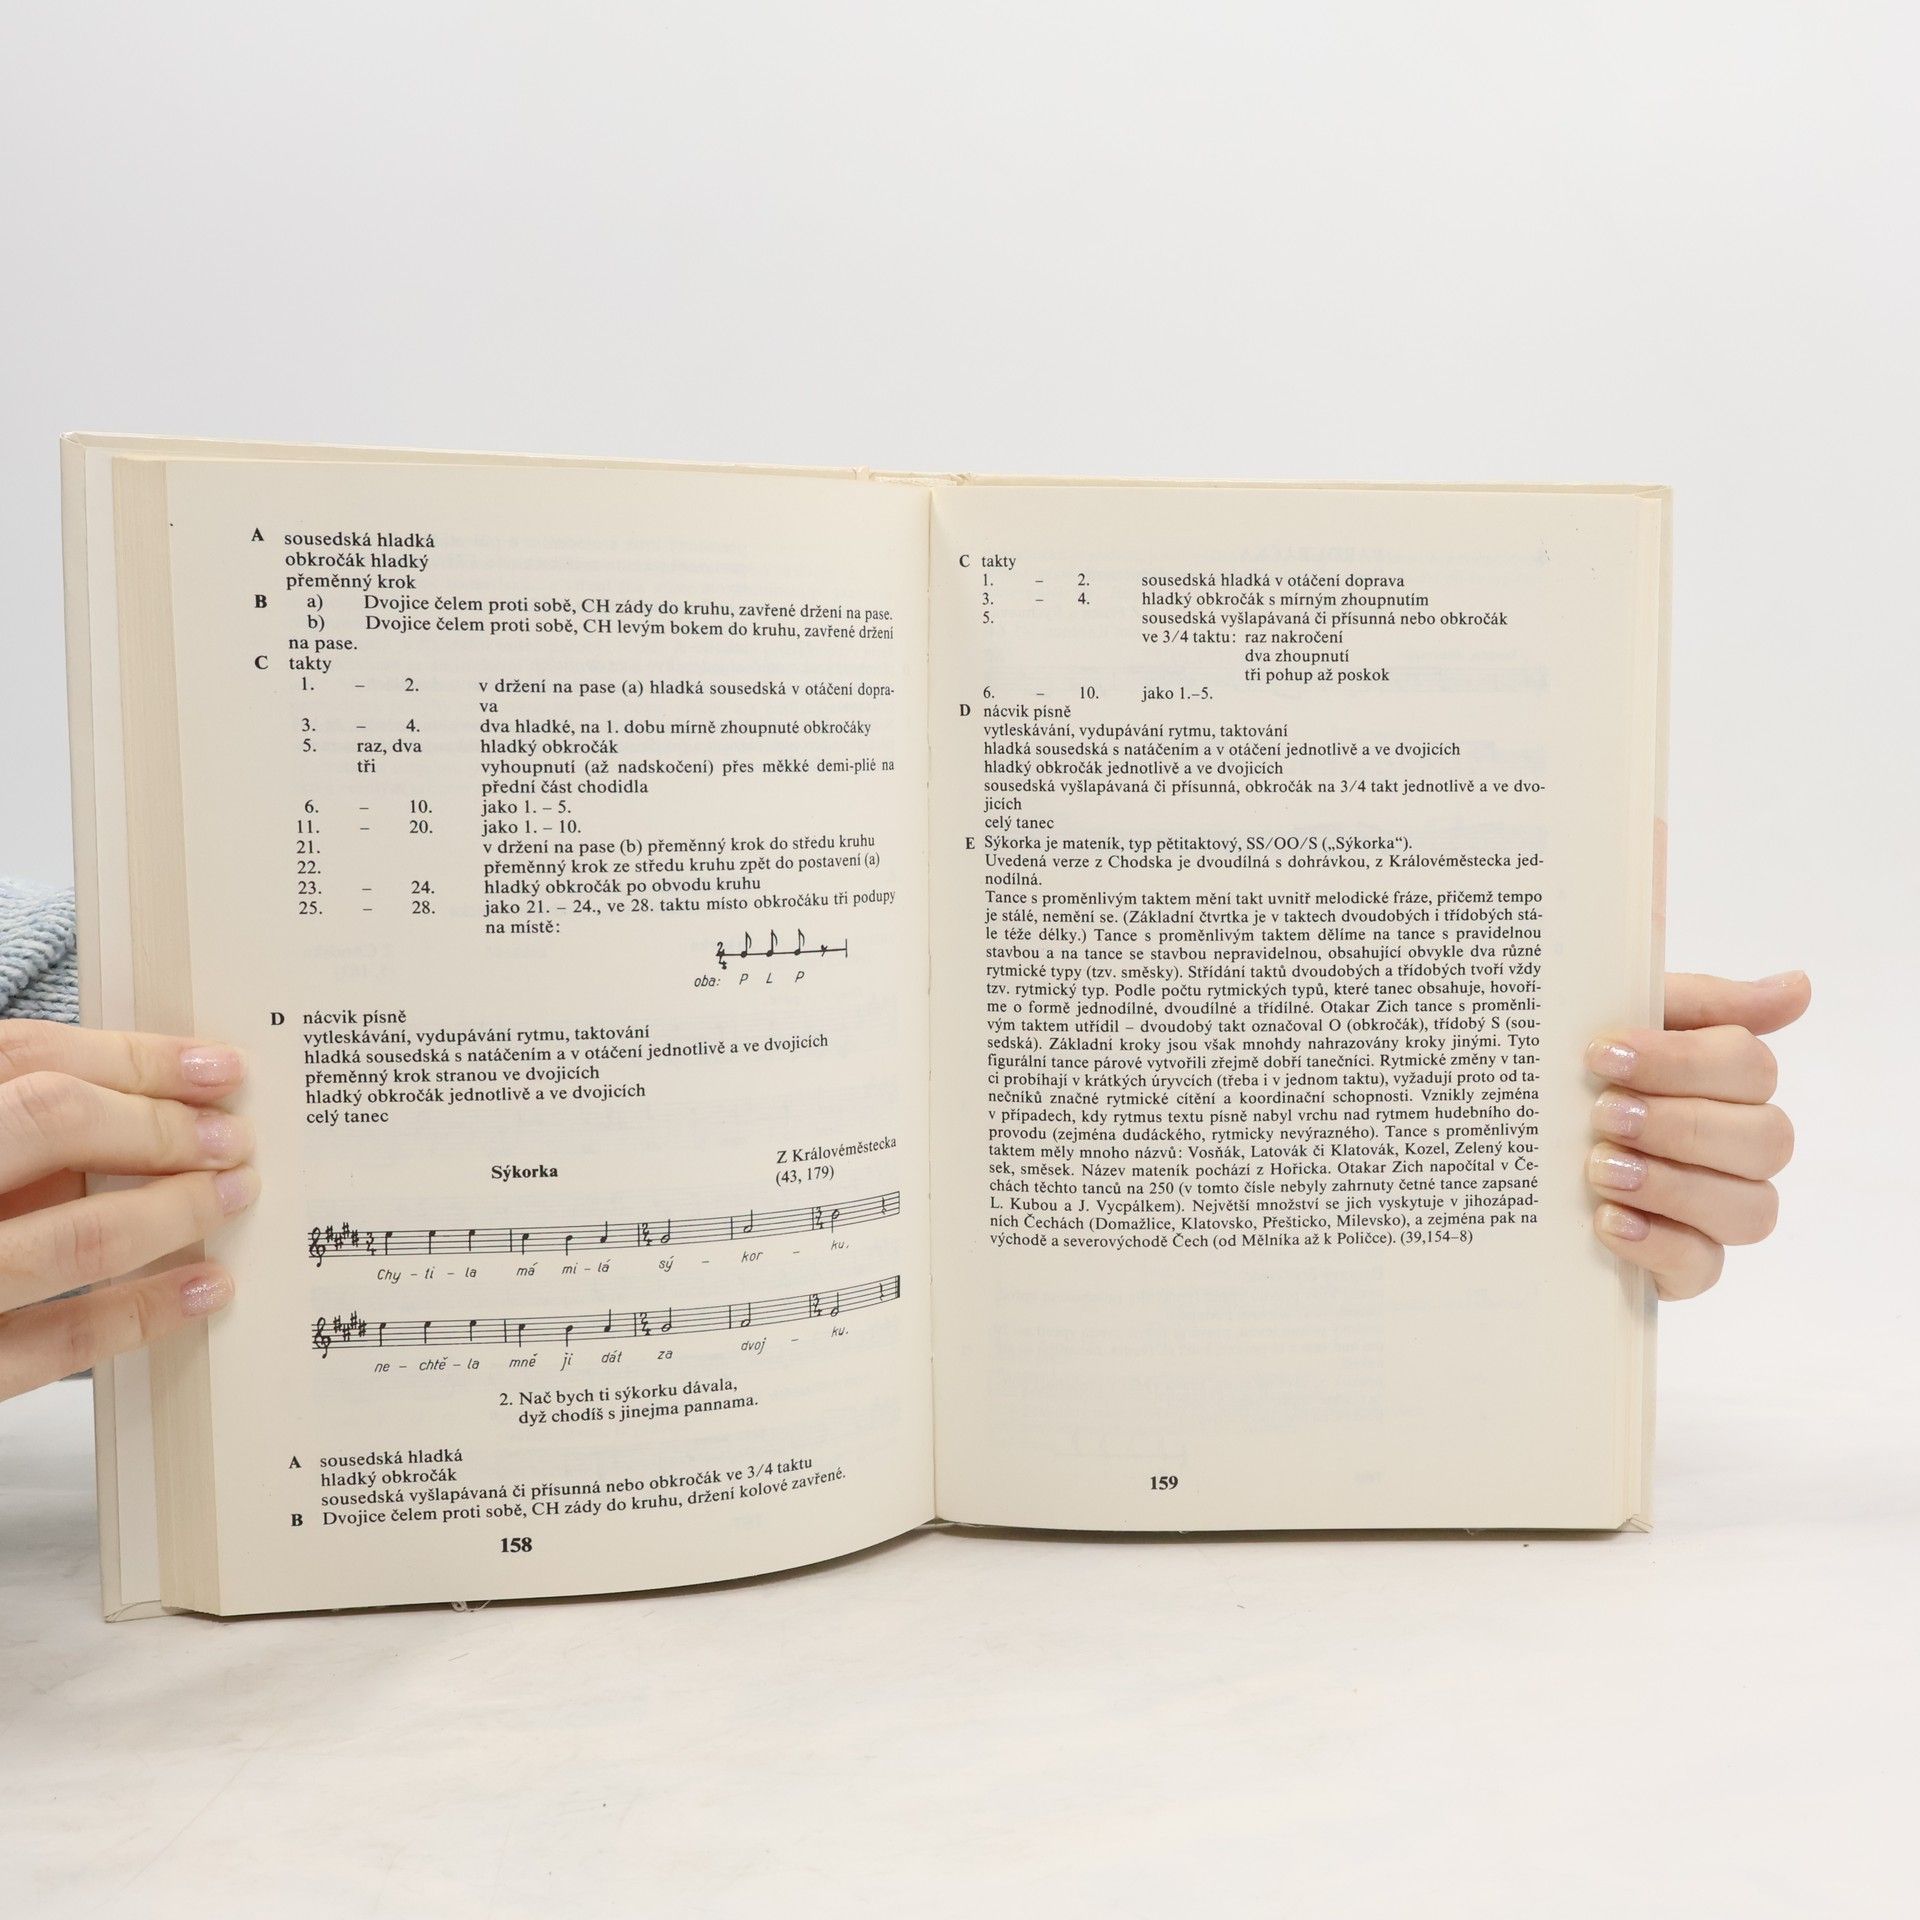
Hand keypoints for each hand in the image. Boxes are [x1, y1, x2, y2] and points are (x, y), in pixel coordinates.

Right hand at [0, 1021, 258, 1399]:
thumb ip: (14, 1121)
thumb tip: (149, 1106)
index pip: (26, 1054)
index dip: (133, 1058)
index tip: (218, 1068)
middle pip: (52, 1123)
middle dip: (160, 1128)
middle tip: (236, 1140)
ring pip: (66, 1237)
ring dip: (170, 1213)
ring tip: (234, 1197)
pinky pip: (52, 1344)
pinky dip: (139, 1313)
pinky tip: (203, 1288)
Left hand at [1586, 971, 1809, 1297]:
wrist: (1507, 1148)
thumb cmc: (1575, 1075)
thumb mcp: (1615, 1017)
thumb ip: (1699, 1001)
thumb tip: (1797, 986)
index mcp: (1727, 1079)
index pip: (1750, 1066)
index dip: (1681, 1061)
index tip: (1603, 1053)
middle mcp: (1738, 1145)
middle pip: (1766, 1139)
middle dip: (1681, 1124)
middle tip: (1603, 1115)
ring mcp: (1717, 1209)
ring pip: (1751, 1208)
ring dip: (1674, 1184)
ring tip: (1599, 1167)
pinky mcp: (1684, 1264)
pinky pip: (1704, 1266)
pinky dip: (1658, 1243)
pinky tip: (1608, 1220)